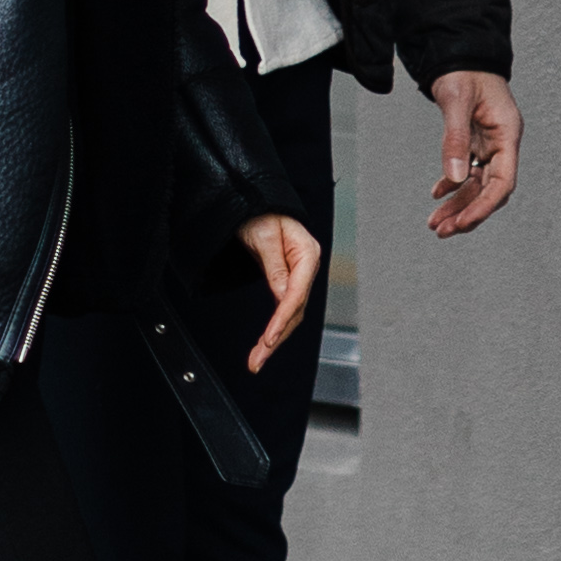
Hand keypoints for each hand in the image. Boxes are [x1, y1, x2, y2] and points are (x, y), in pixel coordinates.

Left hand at [235, 214, 321, 369]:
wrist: (252, 200)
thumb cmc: (259, 210)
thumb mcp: (263, 236)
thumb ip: (275, 267)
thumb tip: (282, 296)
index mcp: (307, 253)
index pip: (297, 294)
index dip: (282, 319)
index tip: (269, 340)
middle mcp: (306, 267)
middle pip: (295, 310)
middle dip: (276, 338)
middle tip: (257, 360)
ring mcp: (298, 276)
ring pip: (289, 315)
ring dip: (274, 339)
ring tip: (257, 360)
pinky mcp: (287, 281)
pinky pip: (283, 309)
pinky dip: (274, 327)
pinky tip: (265, 345)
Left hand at [428, 72, 519, 236]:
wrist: (460, 49)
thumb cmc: (464, 69)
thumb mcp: (457, 99)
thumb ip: (455, 137)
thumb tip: (453, 177)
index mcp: (507, 132)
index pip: (503, 182)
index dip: (484, 206)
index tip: (462, 224)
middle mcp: (502, 142)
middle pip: (490, 189)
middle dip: (467, 212)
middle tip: (441, 231)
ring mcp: (490, 143)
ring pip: (477, 184)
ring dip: (457, 204)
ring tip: (435, 223)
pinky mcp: (476, 141)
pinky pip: (468, 171)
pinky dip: (452, 185)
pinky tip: (436, 196)